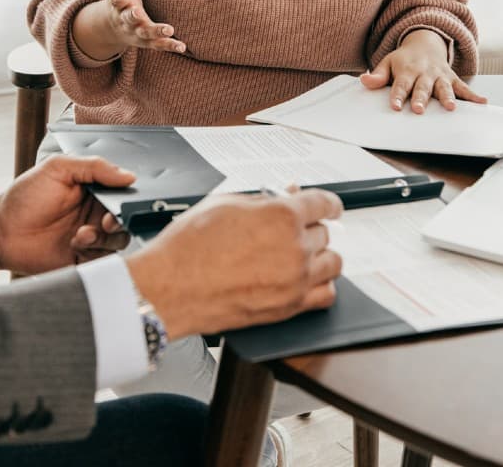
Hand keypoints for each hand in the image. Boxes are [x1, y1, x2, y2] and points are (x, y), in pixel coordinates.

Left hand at [0, 155, 134, 279]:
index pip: (121, 192)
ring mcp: (90, 236)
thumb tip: (128, 175)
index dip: (126, 199)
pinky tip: (75, 246)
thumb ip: (94, 167)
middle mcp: (94, 212)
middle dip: (119, 222)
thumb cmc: (24, 198)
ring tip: (80, 236)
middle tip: (105, 222)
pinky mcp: (84, 258)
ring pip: (118, 240)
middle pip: (125, 219)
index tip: (120, 203)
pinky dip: (95, 254)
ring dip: (104, 239)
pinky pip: (105, 260)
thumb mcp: (57, 168)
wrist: (0, 232)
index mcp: (92, 189)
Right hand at [72, 0, 185, 59]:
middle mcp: (126, 20)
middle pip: (129, 19)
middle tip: (137, 11)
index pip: (115, 0)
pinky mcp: (148, 41)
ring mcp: (137, 32)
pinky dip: (169, 45)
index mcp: (118, 5)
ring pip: (145, 34)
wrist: (114, 27)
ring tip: (169, 29)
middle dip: (132, 16)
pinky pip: (158, 45)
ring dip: (156, 32)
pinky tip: (182, 46)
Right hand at [124, 189, 343, 340]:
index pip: (323, 203)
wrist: (170, 288)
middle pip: (324, 233)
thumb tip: (284, 196)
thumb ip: (262, 200)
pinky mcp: (289, 307)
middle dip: (309, 228)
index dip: (329, 202)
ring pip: (332, 262)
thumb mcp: (225, 204)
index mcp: (281, 216)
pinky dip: (322, 285)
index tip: (330, 206)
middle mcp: (295, 248)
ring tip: (300, 253)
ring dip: (320, 255)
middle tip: (290, 229)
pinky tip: (307, 279)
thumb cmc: (189, 247)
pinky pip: (326, 295)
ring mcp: (295, 281)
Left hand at [361, 29, 486, 112]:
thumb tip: (364, 80)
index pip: (400, 85)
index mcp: (406, 71)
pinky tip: (482, 102)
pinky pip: (463, 87)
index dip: (397, 96)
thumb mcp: (388, 62)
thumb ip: (378, 75)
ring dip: (447, 97)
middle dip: (421, 98)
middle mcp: (424, 73)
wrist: (425, 43)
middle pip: (422, 88)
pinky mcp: (451, 78)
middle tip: (419, 109)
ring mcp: (439, 76)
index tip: (394, 107)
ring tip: (450, 108)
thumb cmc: (404, 59)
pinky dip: (473, 95)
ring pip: (444, 87)